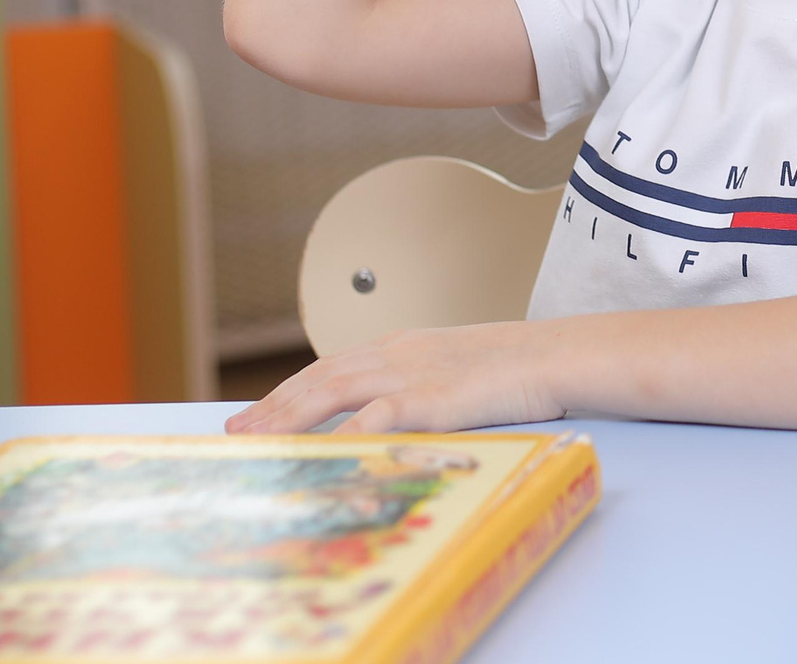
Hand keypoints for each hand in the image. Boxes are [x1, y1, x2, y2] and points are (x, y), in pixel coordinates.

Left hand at [224, 322, 564, 433]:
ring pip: (332, 390)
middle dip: (273, 404)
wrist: (561, 354)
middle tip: (234, 430)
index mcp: (405, 347)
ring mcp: (413, 373)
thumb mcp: (462, 373)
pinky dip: (343, 432)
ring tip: (254, 440)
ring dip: (287, 416)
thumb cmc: (523, 368)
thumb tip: (396, 422)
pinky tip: (319, 449)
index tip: (259, 412)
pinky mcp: (433, 396)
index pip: (333, 367)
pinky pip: (377, 415)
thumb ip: (426, 390)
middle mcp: (399, 354)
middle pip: (319, 377)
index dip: (291, 391)